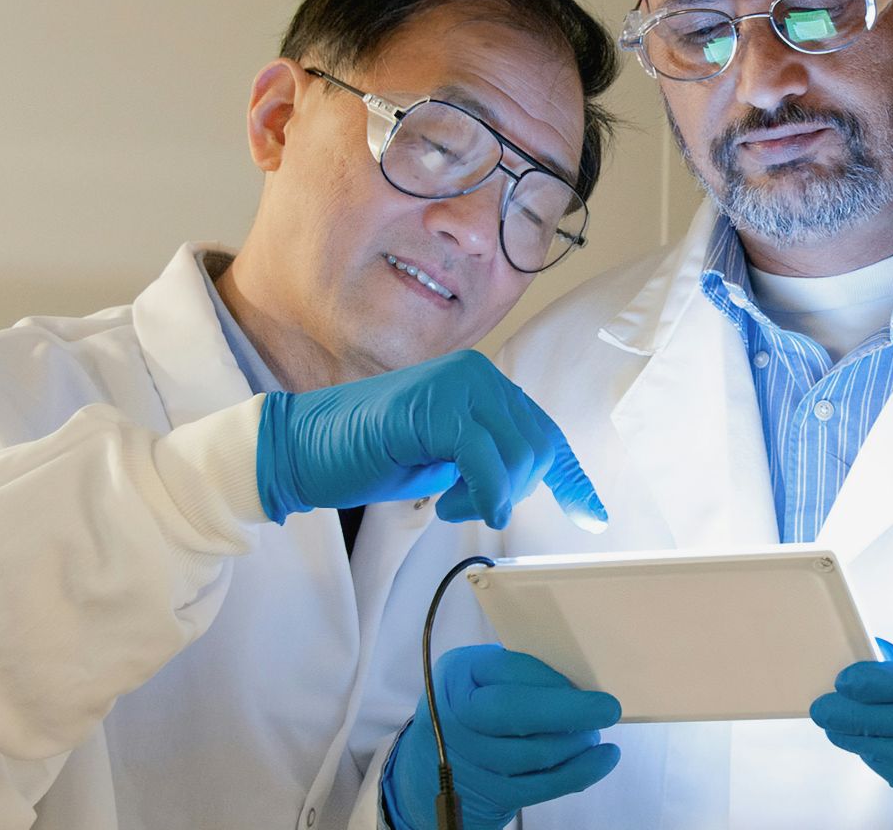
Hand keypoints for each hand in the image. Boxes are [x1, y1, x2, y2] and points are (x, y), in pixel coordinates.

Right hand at [255, 348, 607, 530]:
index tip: (592, 516)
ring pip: (518, 455)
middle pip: (539, 447)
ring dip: (491, 495)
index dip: (572, 478)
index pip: (545, 432)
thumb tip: (527, 479)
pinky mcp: (434, 408)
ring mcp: (456, 386)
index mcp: (483, 385)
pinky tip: (455, 508)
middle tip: (468, 506)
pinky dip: (483, 494)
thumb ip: (488, 458)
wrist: (301, 449)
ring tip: (448, 502)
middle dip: (516, 491)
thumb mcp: (446, 459)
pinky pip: (485, 460)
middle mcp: (478, 375)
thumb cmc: (370, 456)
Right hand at [385, 644, 621, 829]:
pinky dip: (578, 772)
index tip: (586, 682)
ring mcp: (467, 759)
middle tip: (608, 709)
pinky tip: (602, 759)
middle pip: (511, 712)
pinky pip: (539, 786)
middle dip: (566, 711)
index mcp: (456, 674)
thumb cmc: (478, 706)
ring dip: (575, 743)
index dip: (549, 678)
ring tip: (594, 733)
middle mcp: (453, 715)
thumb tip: (582, 678)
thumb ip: (521, 673)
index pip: (505, 670)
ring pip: (531, 752)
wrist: (435, 765)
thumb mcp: (485, 678)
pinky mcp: (487, 794)